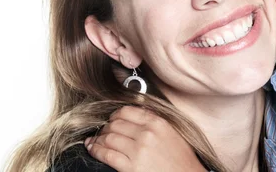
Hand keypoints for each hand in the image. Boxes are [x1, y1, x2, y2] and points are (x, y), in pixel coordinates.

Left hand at [86, 106, 205, 171]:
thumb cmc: (182, 159)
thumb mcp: (173, 133)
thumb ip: (155, 121)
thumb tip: (137, 113)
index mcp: (158, 123)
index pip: (128, 111)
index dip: (116, 114)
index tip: (112, 119)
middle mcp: (147, 134)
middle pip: (116, 123)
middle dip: (105, 127)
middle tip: (102, 131)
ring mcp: (138, 151)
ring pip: (109, 138)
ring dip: (98, 138)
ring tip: (95, 140)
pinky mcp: (130, 167)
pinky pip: (107, 154)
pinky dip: (96, 150)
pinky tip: (93, 148)